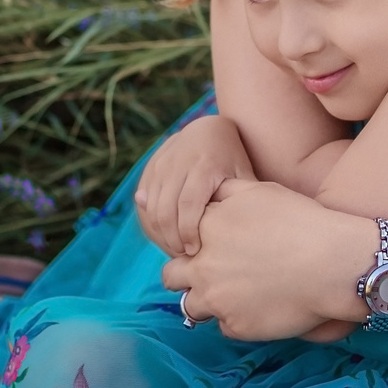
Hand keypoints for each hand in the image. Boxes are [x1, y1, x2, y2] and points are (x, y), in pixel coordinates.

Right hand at [135, 112, 254, 255]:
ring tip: (176, 251)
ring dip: (160, 234)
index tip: (195, 252)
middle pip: (166, 210)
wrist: (207, 129)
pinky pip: (144, 204)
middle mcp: (177, 163)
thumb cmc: (232, 158)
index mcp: (203, 165)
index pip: (188, 204)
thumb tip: (242, 231)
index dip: (189, 231)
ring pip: (151, 209)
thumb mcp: (243, 173)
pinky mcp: (150, 170)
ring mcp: (160, 165)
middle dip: (172, 239)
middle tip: (184, 257)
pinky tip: (167, 237)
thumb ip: (243, 199)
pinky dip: (152, 224)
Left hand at [162, 180, 371, 340]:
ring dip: (206, 301)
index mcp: (205, 230)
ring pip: (191, 306)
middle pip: (171, 276)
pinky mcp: (237, 326)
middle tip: (210, 273)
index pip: (176, 239)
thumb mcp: (259, 191)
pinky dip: (237, 319)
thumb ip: (225, 192)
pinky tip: (258, 307)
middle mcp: (203, 267)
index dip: (191, 243)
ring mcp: (217, 300)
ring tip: (231, 294)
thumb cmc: (301, 221)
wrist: (332, 263)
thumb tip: (208, 193)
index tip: (208, 245)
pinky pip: (225, 327)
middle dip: (185, 275)